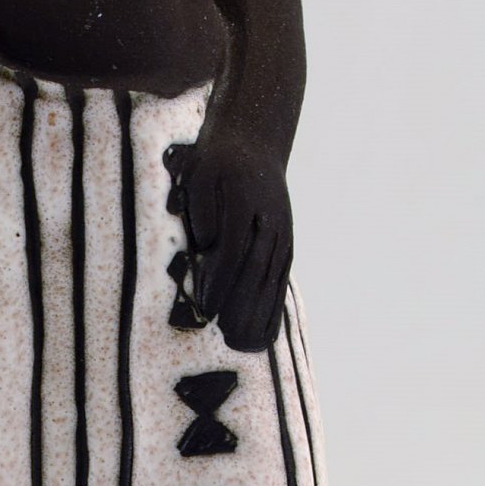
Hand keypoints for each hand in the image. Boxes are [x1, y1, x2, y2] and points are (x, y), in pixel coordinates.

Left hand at [164, 122, 293, 352]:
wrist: (253, 141)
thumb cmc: (215, 162)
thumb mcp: (199, 176)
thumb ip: (202, 211)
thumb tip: (208, 247)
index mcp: (245, 203)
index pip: (232, 251)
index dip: (220, 283)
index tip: (207, 309)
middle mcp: (269, 222)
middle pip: (256, 271)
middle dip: (241, 308)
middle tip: (227, 338)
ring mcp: (281, 235)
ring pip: (271, 279)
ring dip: (260, 313)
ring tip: (246, 343)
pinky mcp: (285, 245)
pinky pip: (280, 280)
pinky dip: (273, 307)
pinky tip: (265, 332)